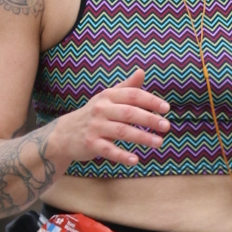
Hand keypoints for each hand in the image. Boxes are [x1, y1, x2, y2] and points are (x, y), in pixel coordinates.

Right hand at [48, 67, 169, 169]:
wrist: (64, 133)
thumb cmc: (93, 114)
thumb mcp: (107, 98)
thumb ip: (126, 87)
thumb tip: (142, 71)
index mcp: (108, 96)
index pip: (133, 95)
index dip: (150, 101)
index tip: (166, 109)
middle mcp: (101, 109)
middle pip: (129, 113)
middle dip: (150, 119)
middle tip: (167, 126)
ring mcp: (95, 127)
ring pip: (122, 131)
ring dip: (142, 137)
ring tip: (159, 143)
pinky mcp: (90, 144)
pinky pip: (109, 150)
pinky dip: (122, 155)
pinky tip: (135, 160)